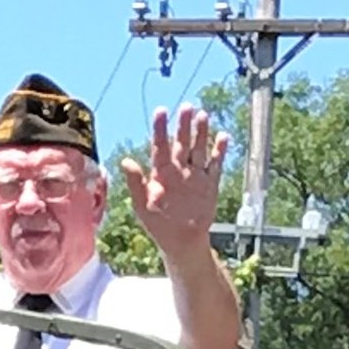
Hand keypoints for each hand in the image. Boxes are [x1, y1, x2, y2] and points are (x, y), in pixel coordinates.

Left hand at [118, 104, 228, 262]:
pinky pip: (215, 164)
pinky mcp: (210, 183)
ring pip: (198, 149)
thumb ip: (135, 182)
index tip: (161, 111)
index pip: (160, 146)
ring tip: (203, 115)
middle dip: (183, 125)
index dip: (160, 128)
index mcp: (161, 173)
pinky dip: (220, 151)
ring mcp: (195, 175)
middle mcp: (178, 170)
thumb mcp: (143, 205)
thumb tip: (125, 161)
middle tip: (187, 107)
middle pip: (181, 142)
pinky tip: (222, 136)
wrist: (182, 242)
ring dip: (201, 133)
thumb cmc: (158, 225)